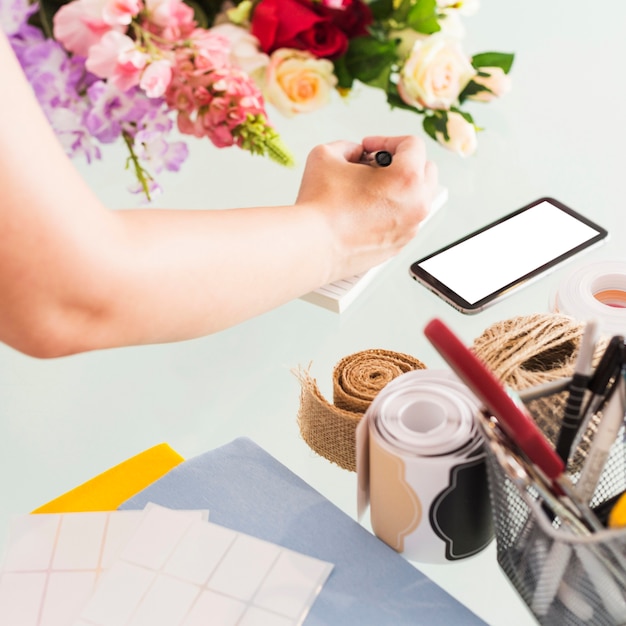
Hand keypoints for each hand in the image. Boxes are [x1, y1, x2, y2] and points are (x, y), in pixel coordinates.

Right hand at [295, 135, 437, 280]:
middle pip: (425, 171)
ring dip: (400, 189)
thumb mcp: (326, 155)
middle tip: (376, 166)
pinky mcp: (397, 246)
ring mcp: (409, 229)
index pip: (412, 145)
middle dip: (403, 163)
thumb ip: (348, 147)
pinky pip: (404, 222)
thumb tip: (355, 154)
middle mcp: (416, 205)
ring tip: (371, 189)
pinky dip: (392, 213)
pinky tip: (367, 211)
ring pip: (418, 200)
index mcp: (406, 179)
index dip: (387, 140)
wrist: (313, 246)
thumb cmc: (320, 206)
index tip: (370, 148)